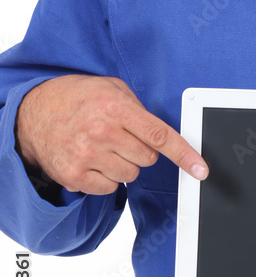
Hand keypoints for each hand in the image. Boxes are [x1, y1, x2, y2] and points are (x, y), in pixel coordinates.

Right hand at [15, 74, 207, 193]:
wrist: (32, 114)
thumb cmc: (75, 97)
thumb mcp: (110, 88)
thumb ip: (138, 108)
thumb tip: (163, 134)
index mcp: (115, 108)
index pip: (160, 136)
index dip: (184, 154)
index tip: (201, 169)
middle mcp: (101, 133)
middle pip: (148, 158)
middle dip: (142, 150)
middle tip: (121, 137)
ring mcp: (86, 156)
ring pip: (131, 175)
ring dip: (124, 164)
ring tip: (103, 146)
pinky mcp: (74, 176)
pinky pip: (110, 188)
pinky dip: (106, 178)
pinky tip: (93, 159)